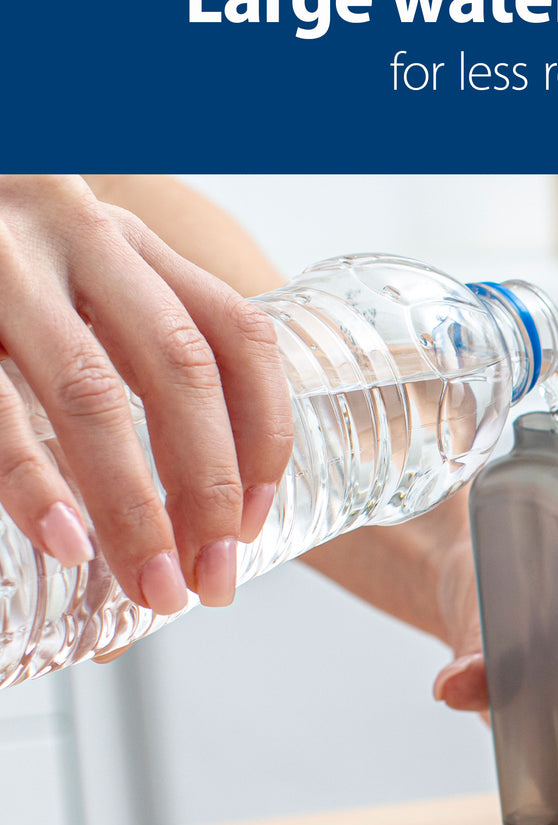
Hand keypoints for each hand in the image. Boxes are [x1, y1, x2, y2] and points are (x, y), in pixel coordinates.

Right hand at [0, 175, 292, 620]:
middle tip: (214, 578)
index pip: (240, 335)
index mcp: (138, 245)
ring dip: (133, 504)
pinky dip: (30, 479)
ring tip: (152, 584)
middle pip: (181, 370)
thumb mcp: (85, 275)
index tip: (254, 520)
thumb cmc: (5, 257)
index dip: (264, 432)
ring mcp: (7, 269)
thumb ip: (132, 344)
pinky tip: (67, 540)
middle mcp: (85, 240)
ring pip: (93, 394)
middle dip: (209, 487)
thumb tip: (193, 495)